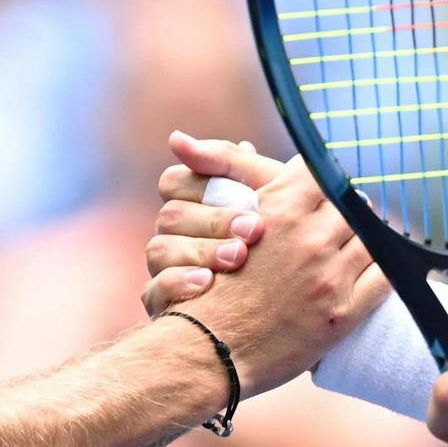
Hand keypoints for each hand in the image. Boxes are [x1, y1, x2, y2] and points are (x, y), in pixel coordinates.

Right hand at [140, 133, 285, 316]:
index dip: (204, 185)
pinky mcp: (163, 304)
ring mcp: (166, 270)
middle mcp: (175, 235)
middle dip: (214, 221)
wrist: (294, 307)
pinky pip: (153, 290)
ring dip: (201, 250)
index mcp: (194, 205)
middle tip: (255, 231)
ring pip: (159, 250)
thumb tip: (178, 139)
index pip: (175, 181)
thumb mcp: (272, 198)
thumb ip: (237, 164)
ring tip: (239, 258)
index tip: (250, 202)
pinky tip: (207, 283)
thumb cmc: (283, 245)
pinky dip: (179, 283)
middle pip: (170, 215)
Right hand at [173, 149, 379, 393]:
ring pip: (374, 239)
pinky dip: (382, 271)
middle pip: (353, 205)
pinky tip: (370, 273)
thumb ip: (247, 187)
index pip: (322, 173)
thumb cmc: (210, 289)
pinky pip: (384, 278)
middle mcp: (309, 239)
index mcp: (279, 210)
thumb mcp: (222, 225)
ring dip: (366, 240)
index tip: (323, 190)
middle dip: (347, 211)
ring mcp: (330, 277)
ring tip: (352, 248)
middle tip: (341, 222)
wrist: (208, 350)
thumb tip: (251, 148)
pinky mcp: (343, 313)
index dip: (323, 181)